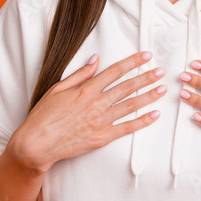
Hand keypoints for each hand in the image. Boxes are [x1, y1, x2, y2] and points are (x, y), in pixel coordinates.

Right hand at [8, 51, 166, 172]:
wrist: (37, 143)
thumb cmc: (44, 115)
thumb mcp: (58, 88)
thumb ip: (80, 74)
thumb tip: (96, 59)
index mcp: (86, 89)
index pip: (115, 71)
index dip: (133, 62)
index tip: (146, 56)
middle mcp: (97, 103)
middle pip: (128, 86)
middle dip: (147, 77)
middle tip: (161, 71)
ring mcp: (101, 121)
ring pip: (131, 105)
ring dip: (149, 96)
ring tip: (163, 89)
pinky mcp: (102, 137)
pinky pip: (127, 128)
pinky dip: (142, 121)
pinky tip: (155, 115)